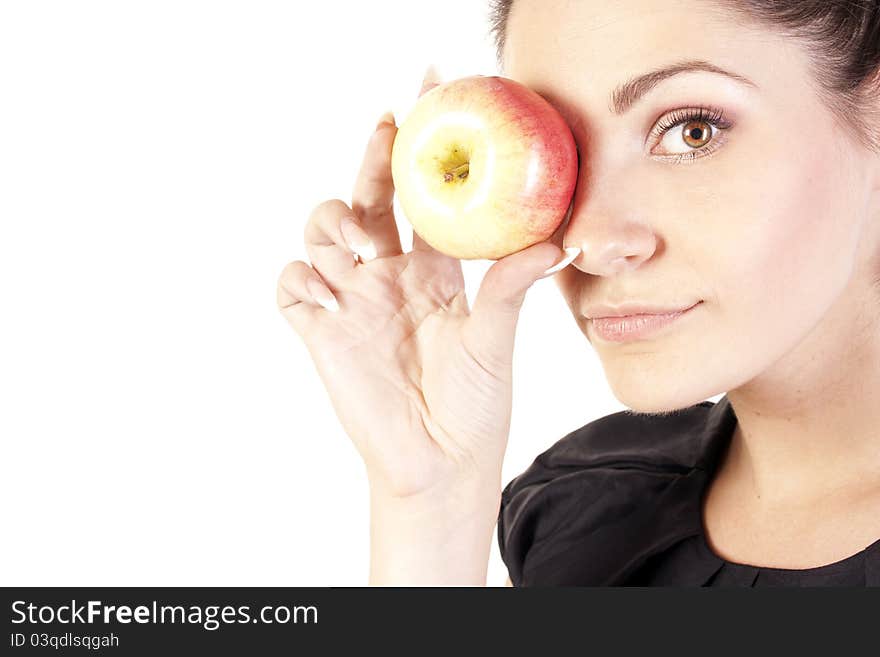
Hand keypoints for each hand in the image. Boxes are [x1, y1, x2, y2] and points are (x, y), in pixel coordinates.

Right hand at [277, 66, 576, 500]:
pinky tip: (330, 292)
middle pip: (370, 200)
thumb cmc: (474, 406)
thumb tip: (556, 243)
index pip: (425, 198)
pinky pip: (292, 286)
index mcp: (434, 272)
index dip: (422, 149)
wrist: (441, 465)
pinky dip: (301, 278)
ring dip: (333, 222)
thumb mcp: (495, 341)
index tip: (427, 94)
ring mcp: (353, 302)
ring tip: (359, 243)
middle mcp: (390, 278)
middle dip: (374, 160)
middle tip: (387, 129)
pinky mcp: (322, 331)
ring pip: (321, 233)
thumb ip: (509, 288)